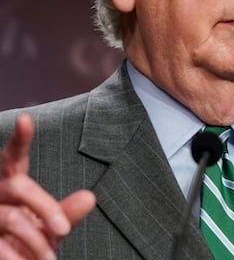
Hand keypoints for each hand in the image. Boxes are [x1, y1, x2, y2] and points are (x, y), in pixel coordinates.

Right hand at [0, 114, 95, 258]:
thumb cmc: (31, 240)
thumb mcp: (51, 227)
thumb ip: (67, 213)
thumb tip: (90, 197)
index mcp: (11, 184)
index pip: (14, 158)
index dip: (19, 140)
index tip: (25, 118)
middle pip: (19, 186)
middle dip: (45, 208)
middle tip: (64, 230)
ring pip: (11, 218)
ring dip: (36, 241)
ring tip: (51, 259)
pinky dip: (18, 258)